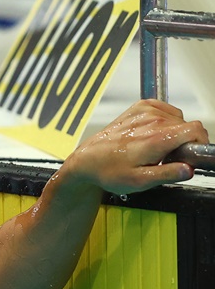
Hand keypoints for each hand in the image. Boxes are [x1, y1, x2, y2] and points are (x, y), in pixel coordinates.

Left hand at [63, 100, 208, 195]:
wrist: (88, 159)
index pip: (196, 130)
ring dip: (174, 131)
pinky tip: (154, 133)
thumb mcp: (140, 181)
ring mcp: (144, 111)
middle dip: (185, 141)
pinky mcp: (138, 107)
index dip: (200, 143)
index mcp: (156, 138)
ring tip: (158, 147)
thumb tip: (188, 169)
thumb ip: (168, 174)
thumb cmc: (109, 171)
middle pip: (187, 125)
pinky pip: (164, 109)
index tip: (193, 154)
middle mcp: (152, 121)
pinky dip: (165, 119)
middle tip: (169, 157)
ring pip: (177, 117)